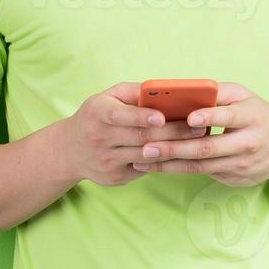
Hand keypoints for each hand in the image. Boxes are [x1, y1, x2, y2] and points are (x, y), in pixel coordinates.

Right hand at [42, 81, 208, 185]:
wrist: (69, 150)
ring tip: (197, 140)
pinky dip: (165, 161)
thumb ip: (135, 93)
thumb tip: (169, 91)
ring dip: (174, 148)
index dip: (141, 117)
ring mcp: (106, 160)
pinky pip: (146, 169)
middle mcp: (99, 137)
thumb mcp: (108, 97)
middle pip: (141, 137)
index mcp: (97, 112)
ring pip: (147, 155)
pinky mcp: (115, 177)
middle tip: (199, 127)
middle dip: (173, 132)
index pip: (119, 115)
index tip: (162, 117)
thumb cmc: (98, 115)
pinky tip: (183, 154)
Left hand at [130, 82, 268, 186]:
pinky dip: (180, 170)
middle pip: (208, 148)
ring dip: (170, 164)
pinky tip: (160, 165)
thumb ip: (219, 94)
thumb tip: (185, 91)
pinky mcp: (236, 179)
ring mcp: (242, 166)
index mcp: (252, 117)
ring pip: (201, 166)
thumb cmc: (258, 115)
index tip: (189, 118)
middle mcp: (248, 143)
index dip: (209, 117)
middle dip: (174, 148)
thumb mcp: (246, 97)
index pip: (229, 117)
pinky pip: (204, 174)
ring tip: (144, 158)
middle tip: (147, 146)